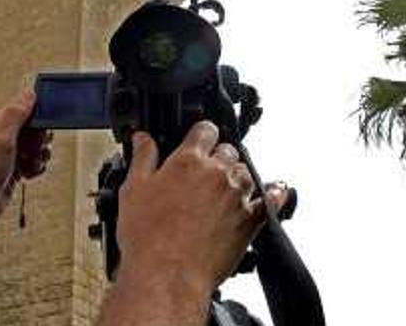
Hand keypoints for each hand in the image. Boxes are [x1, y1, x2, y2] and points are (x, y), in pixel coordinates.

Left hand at [0, 88, 50, 233]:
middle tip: (35, 148)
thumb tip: (29, 93)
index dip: (40, 116)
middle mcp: (3, 135)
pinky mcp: (13, 169)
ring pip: (36, 147)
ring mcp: (8, 153)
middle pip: (35, 128)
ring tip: (30, 164)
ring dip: (40, 156)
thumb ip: (16, 114)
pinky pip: (33, 163)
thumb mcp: (0, 138)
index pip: (26, 107)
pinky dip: (36, 168)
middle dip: (41, 138)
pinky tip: (28, 174)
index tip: (44, 127)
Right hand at [115, 121, 265, 293]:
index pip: (205, 129)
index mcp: (188, 161)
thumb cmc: (148, 238)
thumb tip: (143, 139)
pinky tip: (272, 191)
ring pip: (247, 172)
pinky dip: (273, 193)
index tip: (197, 140)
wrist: (167, 275)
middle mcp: (217, 174)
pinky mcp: (250, 220)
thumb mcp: (133, 190)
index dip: (200, 133)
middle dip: (217, 157)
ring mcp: (237, 196)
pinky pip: (271, 198)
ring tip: (223, 190)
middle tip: (203, 173)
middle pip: (228, 149)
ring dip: (237, 176)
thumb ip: (142, 158)